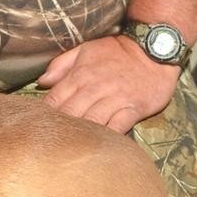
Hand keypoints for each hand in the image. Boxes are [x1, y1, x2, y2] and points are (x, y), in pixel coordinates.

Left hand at [38, 34, 178, 132]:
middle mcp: (95, 88)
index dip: (46, 113)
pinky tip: (100, 146)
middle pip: (70, 113)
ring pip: (92, 122)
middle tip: (53, 140)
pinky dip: (108, 137)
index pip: (55, 99)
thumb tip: (42, 82)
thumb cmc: (117, 51)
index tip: (42, 123)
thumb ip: (61, 64)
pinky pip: (118, 127)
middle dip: (61, 127)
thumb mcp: (86, 50)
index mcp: (80, 74)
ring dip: (81, 134)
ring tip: (73, 147)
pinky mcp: (133, 108)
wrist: (154, 49)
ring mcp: (115, 99)